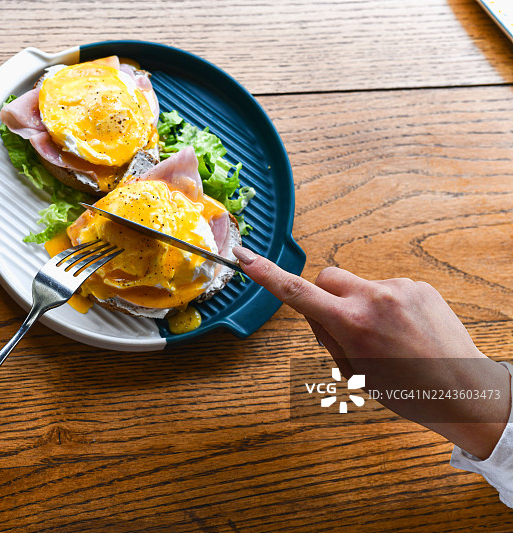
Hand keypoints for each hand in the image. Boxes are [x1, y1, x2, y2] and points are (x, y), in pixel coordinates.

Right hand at [233, 247, 510, 458]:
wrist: (464, 390)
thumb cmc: (410, 391)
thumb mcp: (356, 372)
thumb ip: (331, 338)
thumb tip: (320, 315)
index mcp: (352, 323)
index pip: (297, 293)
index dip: (266, 274)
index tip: (245, 257)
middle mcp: (374, 298)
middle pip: (327, 277)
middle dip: (324, 295)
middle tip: (340, 326)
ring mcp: (399, 289)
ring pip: (359, 286)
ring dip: (360, 304)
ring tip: (387, 338)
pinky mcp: (419, 287)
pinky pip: (386, 289)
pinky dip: (386, 306)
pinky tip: (404, 331)